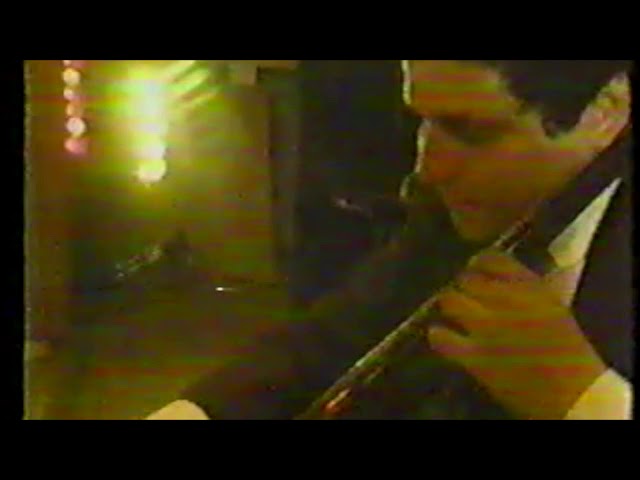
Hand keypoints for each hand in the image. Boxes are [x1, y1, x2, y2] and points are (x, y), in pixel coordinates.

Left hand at [427, 250, 606, 419]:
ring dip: (449, 304)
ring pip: (450, 301)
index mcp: (529, 286)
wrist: (575, 392)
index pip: (492, 258)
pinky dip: (438, 336)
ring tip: (452, 310)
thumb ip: (528, 288)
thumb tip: (504, 277)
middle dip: (463, 284)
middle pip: (466, 278)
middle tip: (464, 292)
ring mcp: (486, 328)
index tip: (476, 268)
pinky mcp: (474, 356)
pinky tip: (440, 336)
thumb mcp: (553, 306)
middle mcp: (504, 301)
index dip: (479, 262)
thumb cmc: (569, 349)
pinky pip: (442, 339)